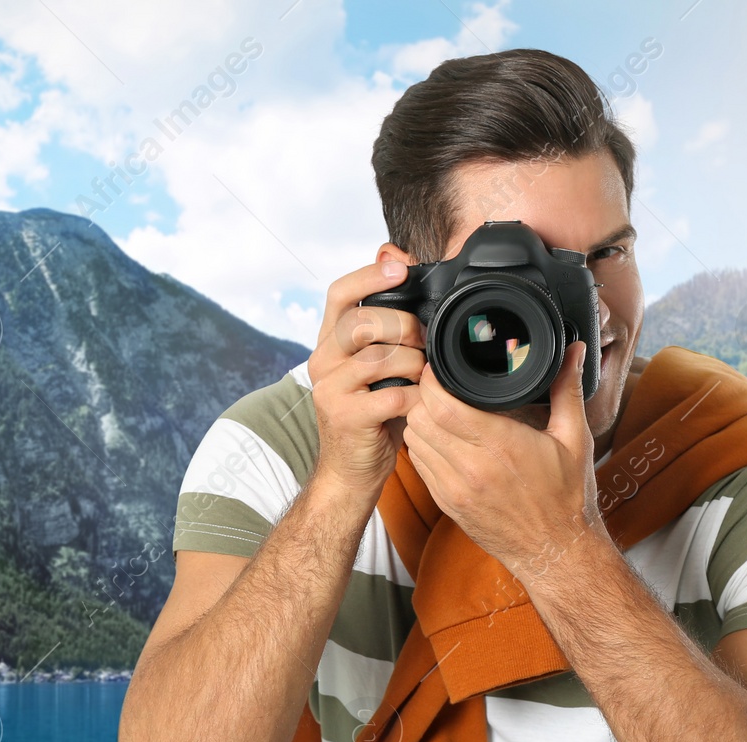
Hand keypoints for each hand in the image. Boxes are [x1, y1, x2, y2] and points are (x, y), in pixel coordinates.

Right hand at [307, 259, 427, 504]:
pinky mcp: (345, 416)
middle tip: (424, 345)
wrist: (350, 472)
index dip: (370, 276)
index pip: (339, 293)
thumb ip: (384, 327)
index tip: (401, 269)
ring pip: (382, 357)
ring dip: (415, 366)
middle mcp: (321, 360)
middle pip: (365, 321)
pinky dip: (416, 398)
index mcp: (328, 342)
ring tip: (422, 378)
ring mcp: (329, 389)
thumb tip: (397, 264)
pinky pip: (393, 394)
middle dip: (406, 328)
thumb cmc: (371, 414)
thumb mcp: (374, 366)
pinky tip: (420, 403)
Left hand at [402, 339, 611, 583]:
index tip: (438, 367)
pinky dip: (422, 445)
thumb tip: (575, 349)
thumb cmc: (568, 496)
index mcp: (500, 446)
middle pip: (420, 418)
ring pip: (414, 440)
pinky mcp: (445, 503)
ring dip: (419, 420)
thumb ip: (568, 389)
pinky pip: (419, 464)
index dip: (432, 380)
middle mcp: (470, 468)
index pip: (442, 404)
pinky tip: (438, 436)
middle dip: (422, 396)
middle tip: (436, 385)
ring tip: (436, 407)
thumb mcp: (575, 439)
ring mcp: (453, 489)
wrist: (555, 551)